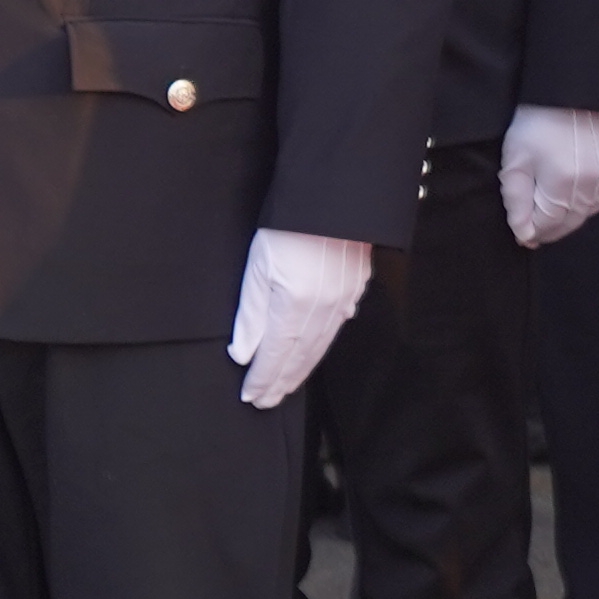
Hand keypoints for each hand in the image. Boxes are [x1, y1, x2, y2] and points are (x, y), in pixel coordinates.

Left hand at [227, 229, 371, 409]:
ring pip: (320, 344)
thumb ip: (250, 314)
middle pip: (301, 355)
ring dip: (302, 368)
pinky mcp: (355, 287)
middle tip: (267, 401)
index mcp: (296, 305)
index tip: (251, 396)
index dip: (263, 378)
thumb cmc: (289, 227)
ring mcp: (344, 299)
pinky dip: (321, 345)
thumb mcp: (258, 266)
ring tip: (287, 385)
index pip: (276, 354)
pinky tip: (315, 350)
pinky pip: (336, 326)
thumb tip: (243, 354)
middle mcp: (324, 309)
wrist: (337, 197)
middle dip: (282, 380)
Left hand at [498, 106, 598, 248]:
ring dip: (574, 211)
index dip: (534, 233)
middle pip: (573, 220)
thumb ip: (517, 201)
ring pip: (592, 208)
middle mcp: (592, 185)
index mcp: (562, 185)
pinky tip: (581, 183)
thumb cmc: (538, 121)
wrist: (576, 85)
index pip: (548, 226)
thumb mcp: (515, 159)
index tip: (524, 235)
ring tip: (558, 203)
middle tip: (539, 225)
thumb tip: (524, 236)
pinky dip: (594, 194)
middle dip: (554, 226)